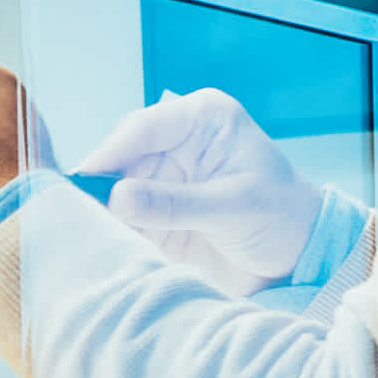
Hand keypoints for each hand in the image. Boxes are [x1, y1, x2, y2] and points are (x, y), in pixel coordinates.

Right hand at [79, 86, 322, 289]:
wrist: (298, 258)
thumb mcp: (234, 207)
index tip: (85, 183)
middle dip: (99, 185)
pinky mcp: (154, 212)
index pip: (142, 128)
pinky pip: (119, 217)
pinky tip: (97, 241)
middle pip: (119, 158)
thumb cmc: (282, 217)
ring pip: (112, 189)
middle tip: (78, 213)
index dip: (110, 154)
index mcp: (201, 119)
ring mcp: (162, 178)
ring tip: (85, 231)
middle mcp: (175, 142)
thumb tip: (117, 197)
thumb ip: (175, 203)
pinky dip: (108, 229)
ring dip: (100, 210)